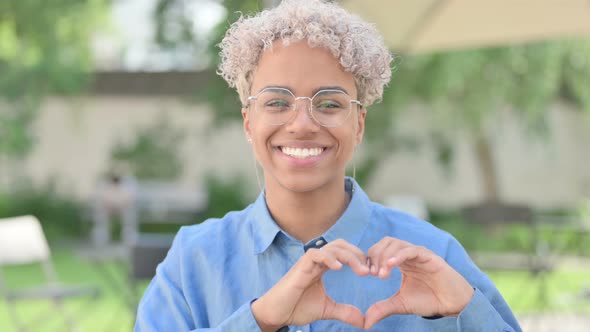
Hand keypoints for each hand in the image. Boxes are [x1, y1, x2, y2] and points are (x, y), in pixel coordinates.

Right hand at [251, 239, 369, 330]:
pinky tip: (339, 268)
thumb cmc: (296, 307)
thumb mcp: (326, 309)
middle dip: (358, 255)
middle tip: (370, 271)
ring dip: (349, 257)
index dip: (359, 258)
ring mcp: (308, 262)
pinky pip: (316, 254)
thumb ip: (344, 311)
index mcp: (323, 266)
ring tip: (361, 271)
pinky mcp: (300, 267)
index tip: (372, 272)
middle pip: (341, 246)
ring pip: (332, 248)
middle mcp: (317, 261)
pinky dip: (328, 258)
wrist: (276, 313)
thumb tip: (363, 320)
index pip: (344, 253)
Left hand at [364, 237, 474, 329]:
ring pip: (396, 244)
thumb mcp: (400, 304)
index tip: (366, 274)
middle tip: (372, 273)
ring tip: (382, 274)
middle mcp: (408, 254)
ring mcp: (418, 254)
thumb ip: (382, 309)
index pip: (380, 250)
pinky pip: (412, 250)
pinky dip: (399, 255)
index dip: (370, 259)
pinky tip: (391, 265)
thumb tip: (365, 322)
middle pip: (386, 243)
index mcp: (400, 261)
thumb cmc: (428, 300)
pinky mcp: (429, 256)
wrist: (451, 305)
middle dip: (375, 255)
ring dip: (385, 256)